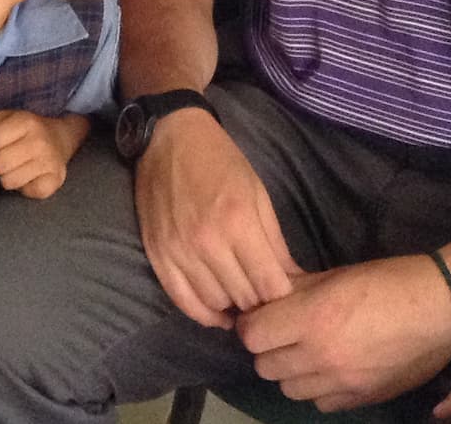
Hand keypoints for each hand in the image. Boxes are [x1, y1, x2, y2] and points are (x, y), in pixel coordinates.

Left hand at [0, 109, 86, 198]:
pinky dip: (25, 188)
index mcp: (27, 122)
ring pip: (8, 181)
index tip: (2, 142)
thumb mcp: (7, 118)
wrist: (62, 139)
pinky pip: (26, 192)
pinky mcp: (54, 181)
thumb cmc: (28, 130)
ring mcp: (49, 162)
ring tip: (19, 166)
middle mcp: (40, 142)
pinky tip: (31, 176)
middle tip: (10, 156)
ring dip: (10, 176)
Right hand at [134, 110, 296, 328]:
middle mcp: (208, 242)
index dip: (282, 294)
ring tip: (241, 295)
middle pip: (244, 298)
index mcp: (238, 222)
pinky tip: (218, 310)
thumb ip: (274, 242)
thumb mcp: (258, 193)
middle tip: (264, 293)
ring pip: (216, 304)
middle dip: (260, 301)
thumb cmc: (220, 160)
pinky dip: (204, 313)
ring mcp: (179, 252)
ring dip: (233, 306)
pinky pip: (183, 301)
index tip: (284, 290)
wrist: (168, 137)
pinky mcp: (158, 256)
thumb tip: (292, 280)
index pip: (269, 286)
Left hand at [237, 258, 450, 411]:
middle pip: (264, 366)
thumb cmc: (389, 281)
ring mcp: (342, 383)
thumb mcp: (336, 275)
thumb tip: (263, 297)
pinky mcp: (361, 399)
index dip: (252, 325)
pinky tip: (334, 368)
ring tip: (310, 352)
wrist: (442, 308)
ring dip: (292, 371)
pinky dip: (319, 389)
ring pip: (289, 389)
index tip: (262, 317)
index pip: (251, 336)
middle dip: (268, 349)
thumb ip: (295, 289)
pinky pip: (320, 403)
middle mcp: (321, 355)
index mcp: (313, 317)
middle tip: (285, 333)